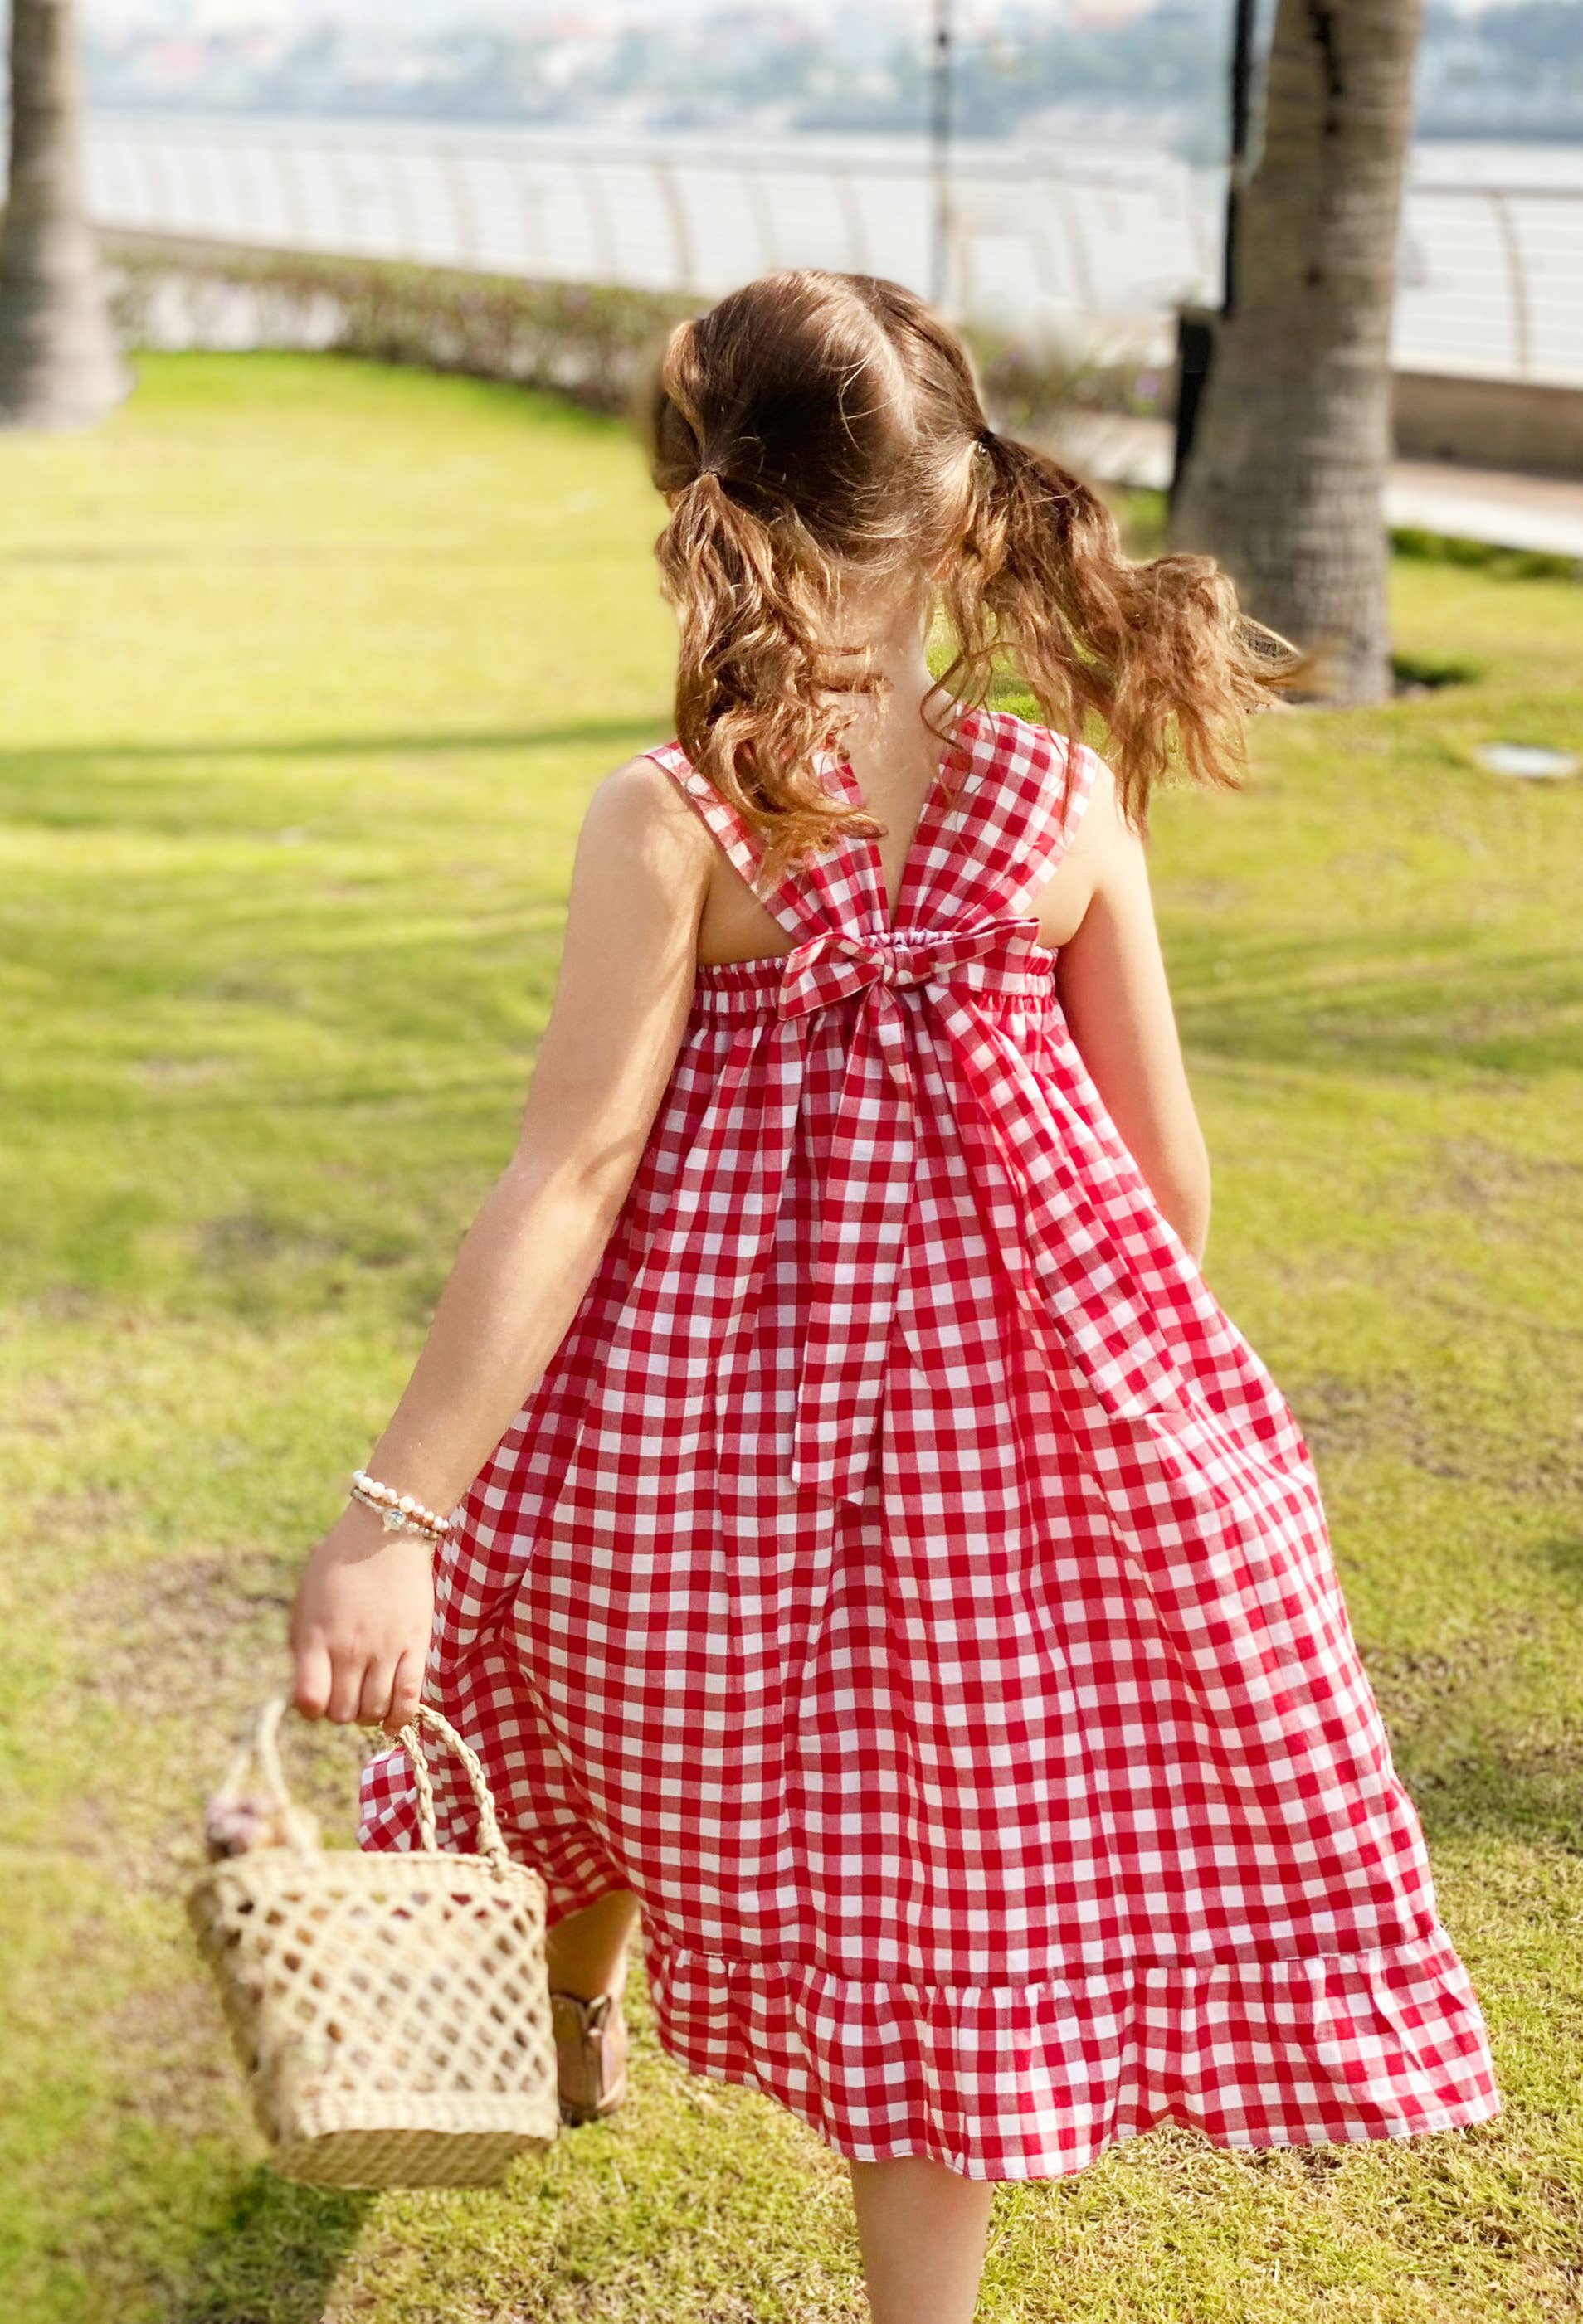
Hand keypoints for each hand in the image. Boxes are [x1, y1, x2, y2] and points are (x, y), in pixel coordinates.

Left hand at [288, 1502, 434, 1738]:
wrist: (384, 1534)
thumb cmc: (337, 1567)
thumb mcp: (305, 1604)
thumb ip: (303, 1647)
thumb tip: (308, 1690)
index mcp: (316, 1637)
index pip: (309, 1701)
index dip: (312, 1709)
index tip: (317, 1698)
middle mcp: (349, 1648)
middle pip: (343, 1712)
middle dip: (341, 1712)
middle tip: (346, 1696)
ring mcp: (384, 1649)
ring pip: (374, 1711)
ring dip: (369, 1715)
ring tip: (369, 1701)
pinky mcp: (415, 1645)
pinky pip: (409, 1698)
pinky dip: (400, 1718)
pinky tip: (394, 1722)